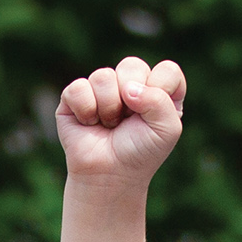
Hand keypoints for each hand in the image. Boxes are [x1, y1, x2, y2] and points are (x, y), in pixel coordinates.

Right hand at [56, 56, 186, 187]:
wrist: (110, 176)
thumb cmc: (141, 153)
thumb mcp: (167, 130)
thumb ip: (160, 101)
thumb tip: (127, 88)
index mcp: (158, 89)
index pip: (167, 70)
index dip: (161, 90)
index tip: (155, 116)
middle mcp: (130, 84)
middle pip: (132, 65)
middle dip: (131, 98)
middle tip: (128, 121)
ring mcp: (101, 88)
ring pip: (103, 76)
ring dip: (108, 108)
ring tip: (109, 125)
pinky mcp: (75, 96)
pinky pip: (79, 88)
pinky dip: (86, 110)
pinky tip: (90, 123)